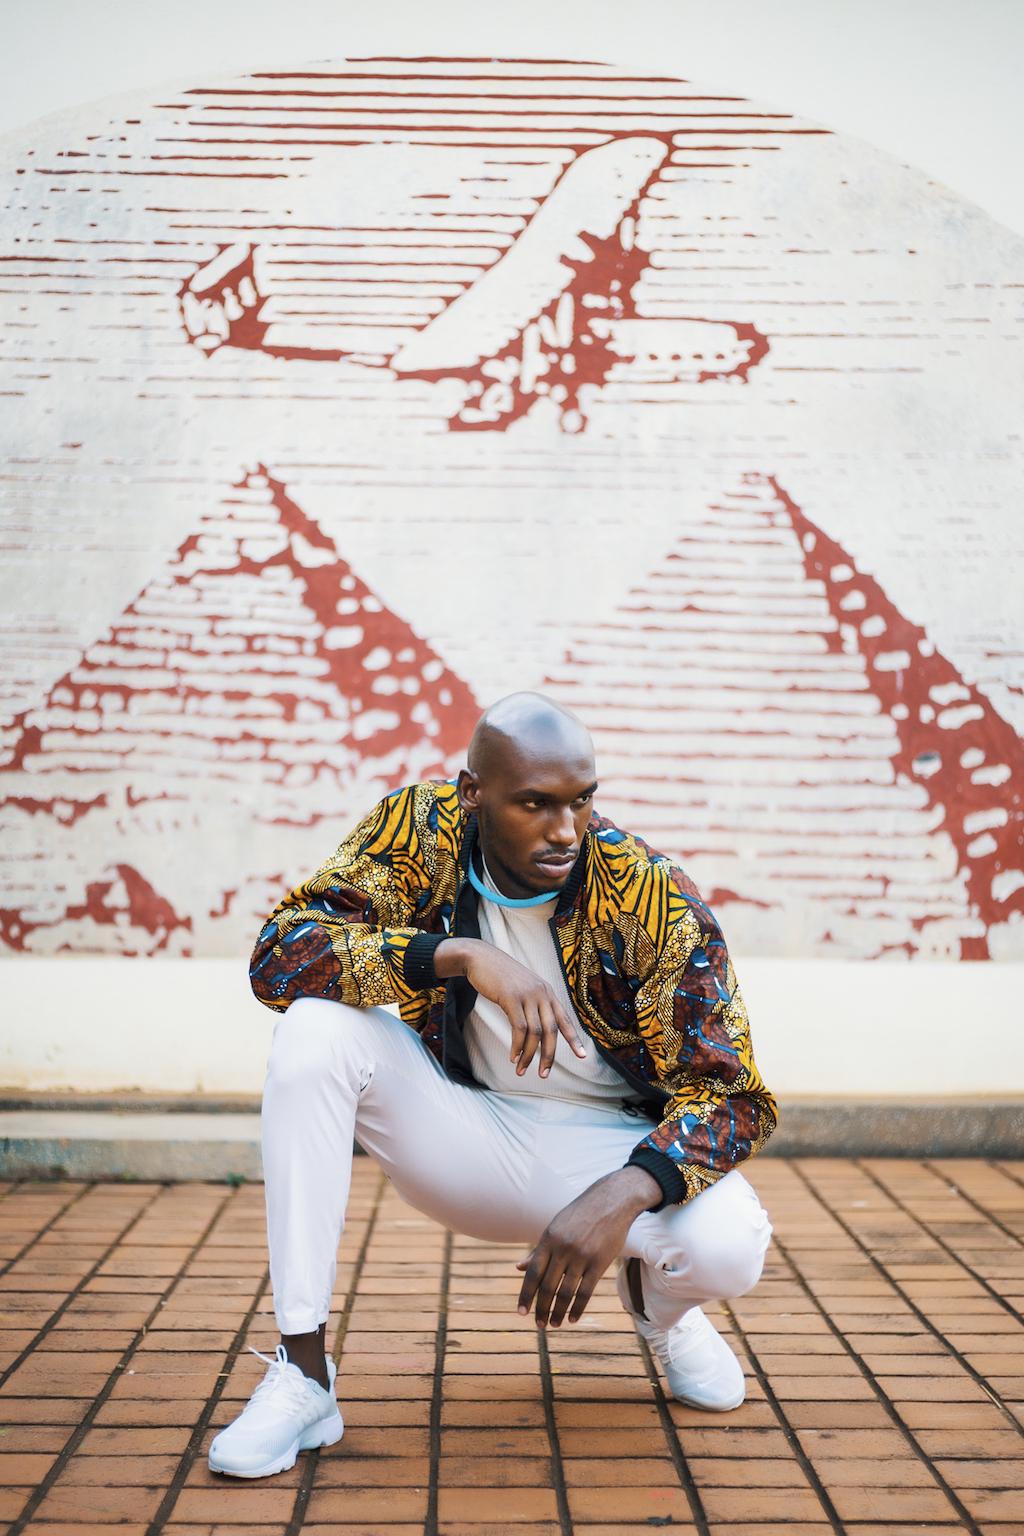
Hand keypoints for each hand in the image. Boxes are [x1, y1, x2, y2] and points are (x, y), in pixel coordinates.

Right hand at [435, 938, 587, 1077]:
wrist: (480, 957)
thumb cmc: (500, 975)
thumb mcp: (522, 987)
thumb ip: (532, 1003)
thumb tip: (537, 1029)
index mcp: (547, 992)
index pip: (565, 1019)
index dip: (574, 1039)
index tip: (582, 1056)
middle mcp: (542, 993)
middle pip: (552, 1030)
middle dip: (549, 1055)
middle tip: (543, 1074)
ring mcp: (527, 995)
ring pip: (535, 1032)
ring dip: (528, 1055)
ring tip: (521, 1070)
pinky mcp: (511, 997)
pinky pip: (519, 1027)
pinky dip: (517, 1045)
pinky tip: (513, 1057)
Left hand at [515, 1167, 661, 1326]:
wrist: (612, 1200)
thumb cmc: (580, 1214)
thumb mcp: (556, 1227)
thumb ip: (539, 1249)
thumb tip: (518, 1267)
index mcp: (549, 1238)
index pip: (533, 1273)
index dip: (526, 1295)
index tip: (521, 1313)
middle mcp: (563, 1248)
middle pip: (548, 1286)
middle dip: (542, 1308)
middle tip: (540, 1324)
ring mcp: (582, 1255)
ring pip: (566, 1292)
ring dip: (558, 1312)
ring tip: (554, 1324)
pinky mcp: (600, 1262)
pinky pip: (586, 1291)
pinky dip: (577, 1308)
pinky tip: (572, 1318)